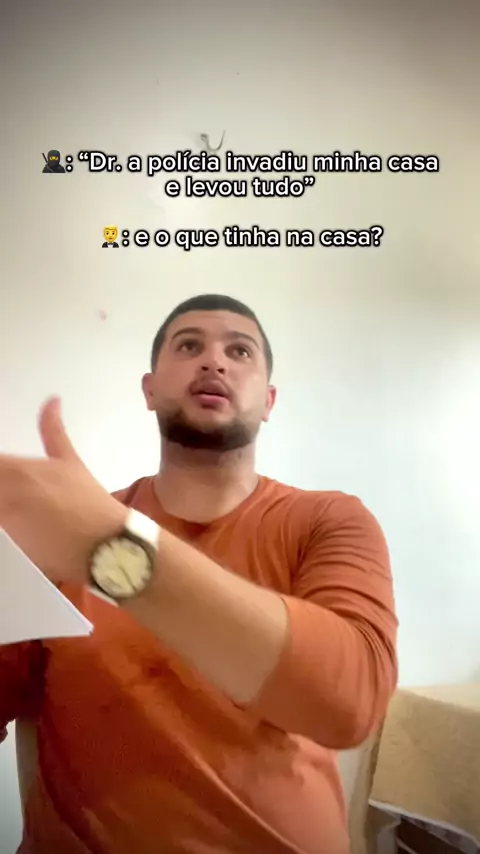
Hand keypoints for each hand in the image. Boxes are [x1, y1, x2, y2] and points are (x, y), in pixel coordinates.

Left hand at [0, 397, 127, 584]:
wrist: (101, 546)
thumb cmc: (90, 504)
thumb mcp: (71, 461)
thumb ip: (53, 429)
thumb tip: (52, 401)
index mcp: (16, 469)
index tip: (6, 474)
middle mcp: (5, 492)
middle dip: (1, 484)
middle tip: (12, 489)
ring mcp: (3, 521)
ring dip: (1, 501)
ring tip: (17, 506)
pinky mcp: (8, 545)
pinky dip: (3, 524)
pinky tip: (16, 525)